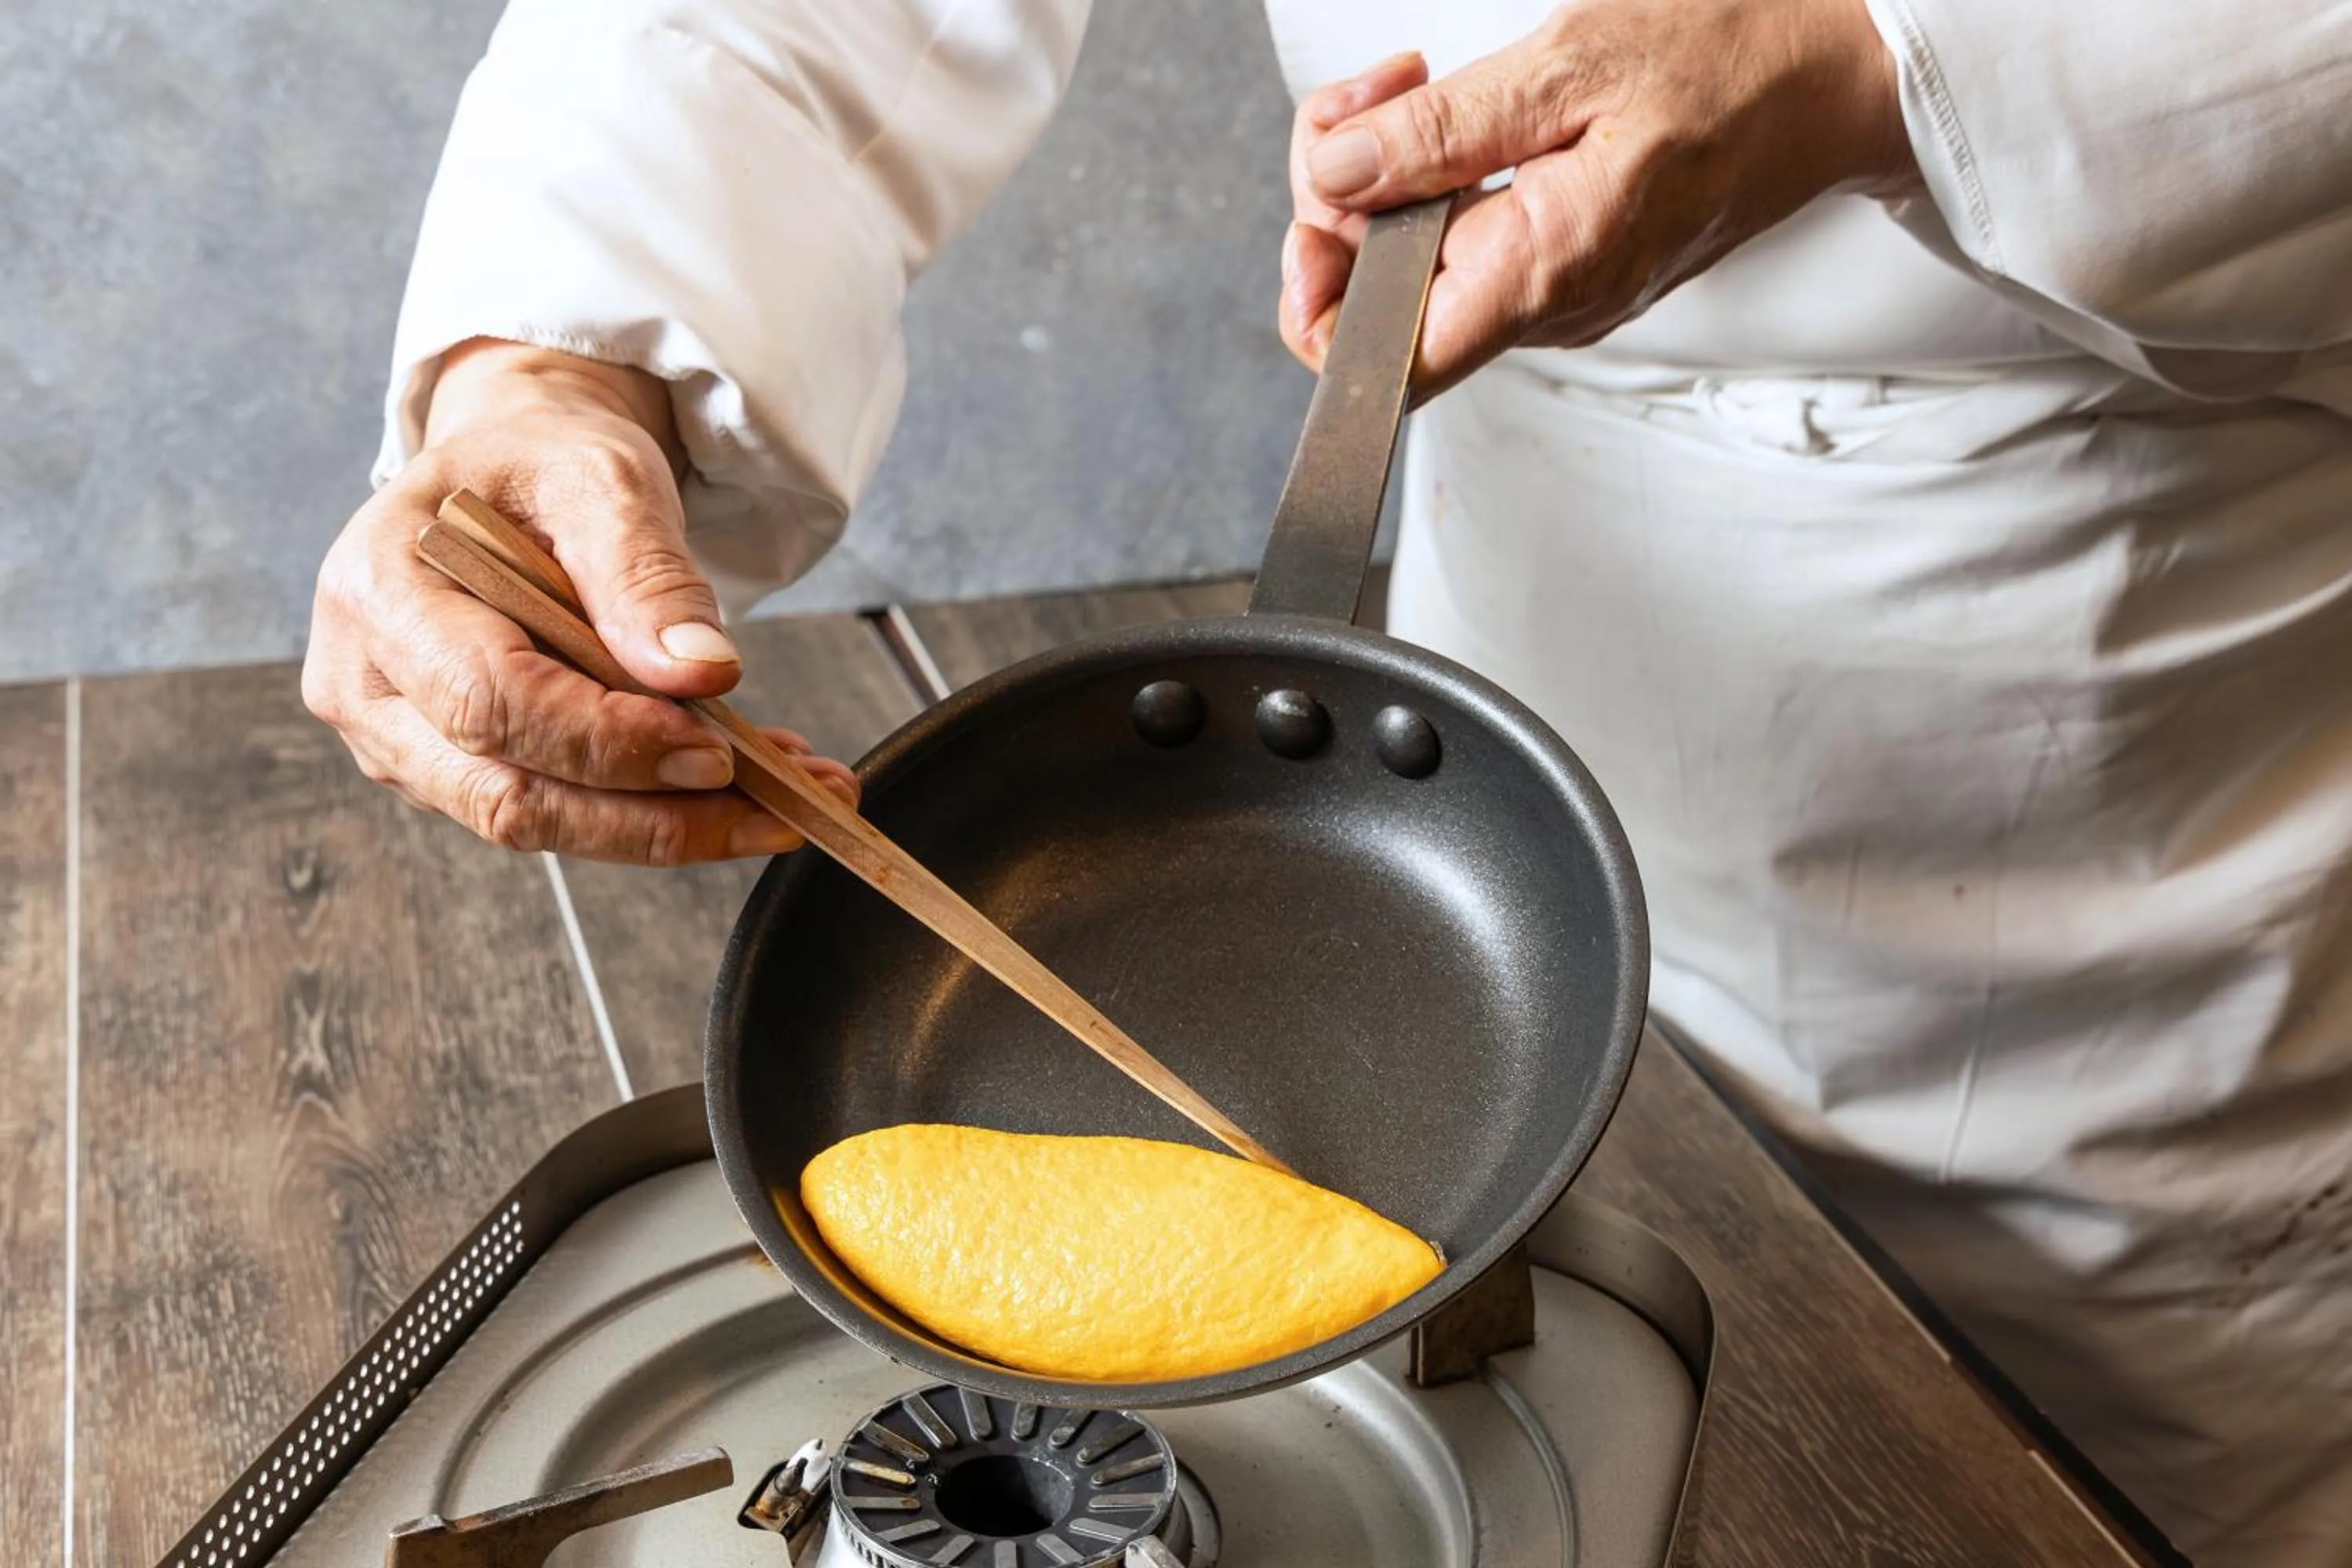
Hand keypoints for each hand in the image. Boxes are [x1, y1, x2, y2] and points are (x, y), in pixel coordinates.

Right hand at [303, 339, 857, 863]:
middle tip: (777, 803)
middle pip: (508, 792)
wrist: (514, 480)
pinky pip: (557, 815)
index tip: (716, 748)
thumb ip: (644, 572)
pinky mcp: (452, 772)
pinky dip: (654, 813)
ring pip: (537, 823)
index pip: (491, 700)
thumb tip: (701, 671)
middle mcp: (366, 682)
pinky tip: (740, 788)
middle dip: (654, 814)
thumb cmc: (541, 468)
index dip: (607, 739)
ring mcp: (400, 741)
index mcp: (378, 589)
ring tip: (782, 801)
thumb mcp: (600, 478)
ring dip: (671, 828)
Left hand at [1278, 0, 1918, 395]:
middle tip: (1373, 95)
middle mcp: (1544, 310)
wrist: (1831, 80)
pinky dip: (1431, 183)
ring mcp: (1554, 295)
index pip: (1388, 370)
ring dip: (1382, 178)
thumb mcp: (1570, 68)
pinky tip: (1453, 117)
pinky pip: (1460, 248)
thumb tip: (1336, 176)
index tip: (1316, 217)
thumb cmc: (1730, 65)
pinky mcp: (1562, 266)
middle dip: (1339, 198)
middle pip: (1380, 308)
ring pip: (1414, 271)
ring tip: (1412, 86)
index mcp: (1539, 274)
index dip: (1321, 313)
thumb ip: (1442, 134)